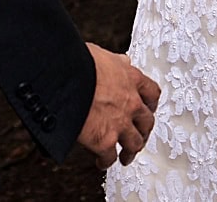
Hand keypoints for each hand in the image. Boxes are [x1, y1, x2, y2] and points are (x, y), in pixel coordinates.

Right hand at [77, 43, 160, 169]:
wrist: (64, 79)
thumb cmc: (78, 63)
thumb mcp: (101, 54)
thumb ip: (115, 62)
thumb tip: (122, 61)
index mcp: (131, 79)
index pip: (152, 93)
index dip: (151, 103)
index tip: (148, 108)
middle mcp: (130, 103)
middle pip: (147, 122)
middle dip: (144, 130)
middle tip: (140, 135)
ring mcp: (120, 123)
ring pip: (135, 143)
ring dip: (131, 151)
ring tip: (126, 156)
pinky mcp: (104, 141)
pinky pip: (110, 157)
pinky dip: (107, 162)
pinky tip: (102, 162)